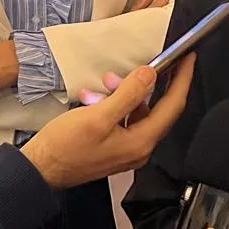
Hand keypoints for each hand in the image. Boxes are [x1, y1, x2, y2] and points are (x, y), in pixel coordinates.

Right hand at [20, 55, 194, 188]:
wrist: (39, 171)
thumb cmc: (65, 146)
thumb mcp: (97, 116)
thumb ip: (127, 94)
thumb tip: (150, 75)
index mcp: (141, 142)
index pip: (173, 106)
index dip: (183, 79)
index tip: (189, 58)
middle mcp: (140, 149)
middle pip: (158, 109)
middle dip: (146, 84)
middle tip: (138, 66)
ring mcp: (127, 150)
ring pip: (138, 112)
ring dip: (125, 93)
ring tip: (105, 83)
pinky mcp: (114, 149)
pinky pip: (124, 120)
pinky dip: (114, 105)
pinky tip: (96, 98)